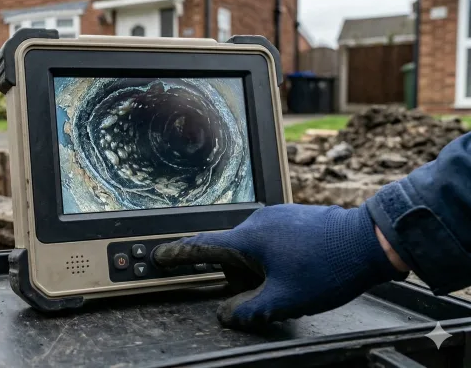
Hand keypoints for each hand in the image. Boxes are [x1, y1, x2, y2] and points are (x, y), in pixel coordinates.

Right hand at [152, 204, 407, 330]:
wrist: (370, 240)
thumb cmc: (328, 267)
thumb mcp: (285, 299)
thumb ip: (249, 310)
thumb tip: (227, 316)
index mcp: (249, 239)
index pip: (203, 246)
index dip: (179, 254)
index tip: (161, 256)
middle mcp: (258, 221)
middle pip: (230, 250)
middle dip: (231, 274)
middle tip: (242, 294)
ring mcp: (278, 216)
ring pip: (253, 245)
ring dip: (255, 266)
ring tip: (279, 287)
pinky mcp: (295, 217)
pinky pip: (271, 237)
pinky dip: (271, 256)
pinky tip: (294, 271)